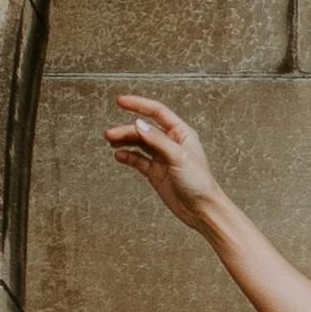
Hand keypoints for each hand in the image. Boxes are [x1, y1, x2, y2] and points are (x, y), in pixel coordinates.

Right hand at [106, 93, 226, 231]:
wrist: (202, 210)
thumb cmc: (200, 183)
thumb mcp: (178, 157)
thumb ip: (157, 140)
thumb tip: (138, 124)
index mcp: (181, 133)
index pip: (157, 112)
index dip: (138, 104)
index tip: (120, 101)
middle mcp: (171, 142)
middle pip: (144, 129)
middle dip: (126, 129)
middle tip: (109, 134)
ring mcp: (162, 157)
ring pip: (139, 144)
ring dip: (125, 141)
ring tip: (110, 140)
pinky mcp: (156, 172)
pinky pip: (139, 160)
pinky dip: (128, 156)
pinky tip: (119, 155)